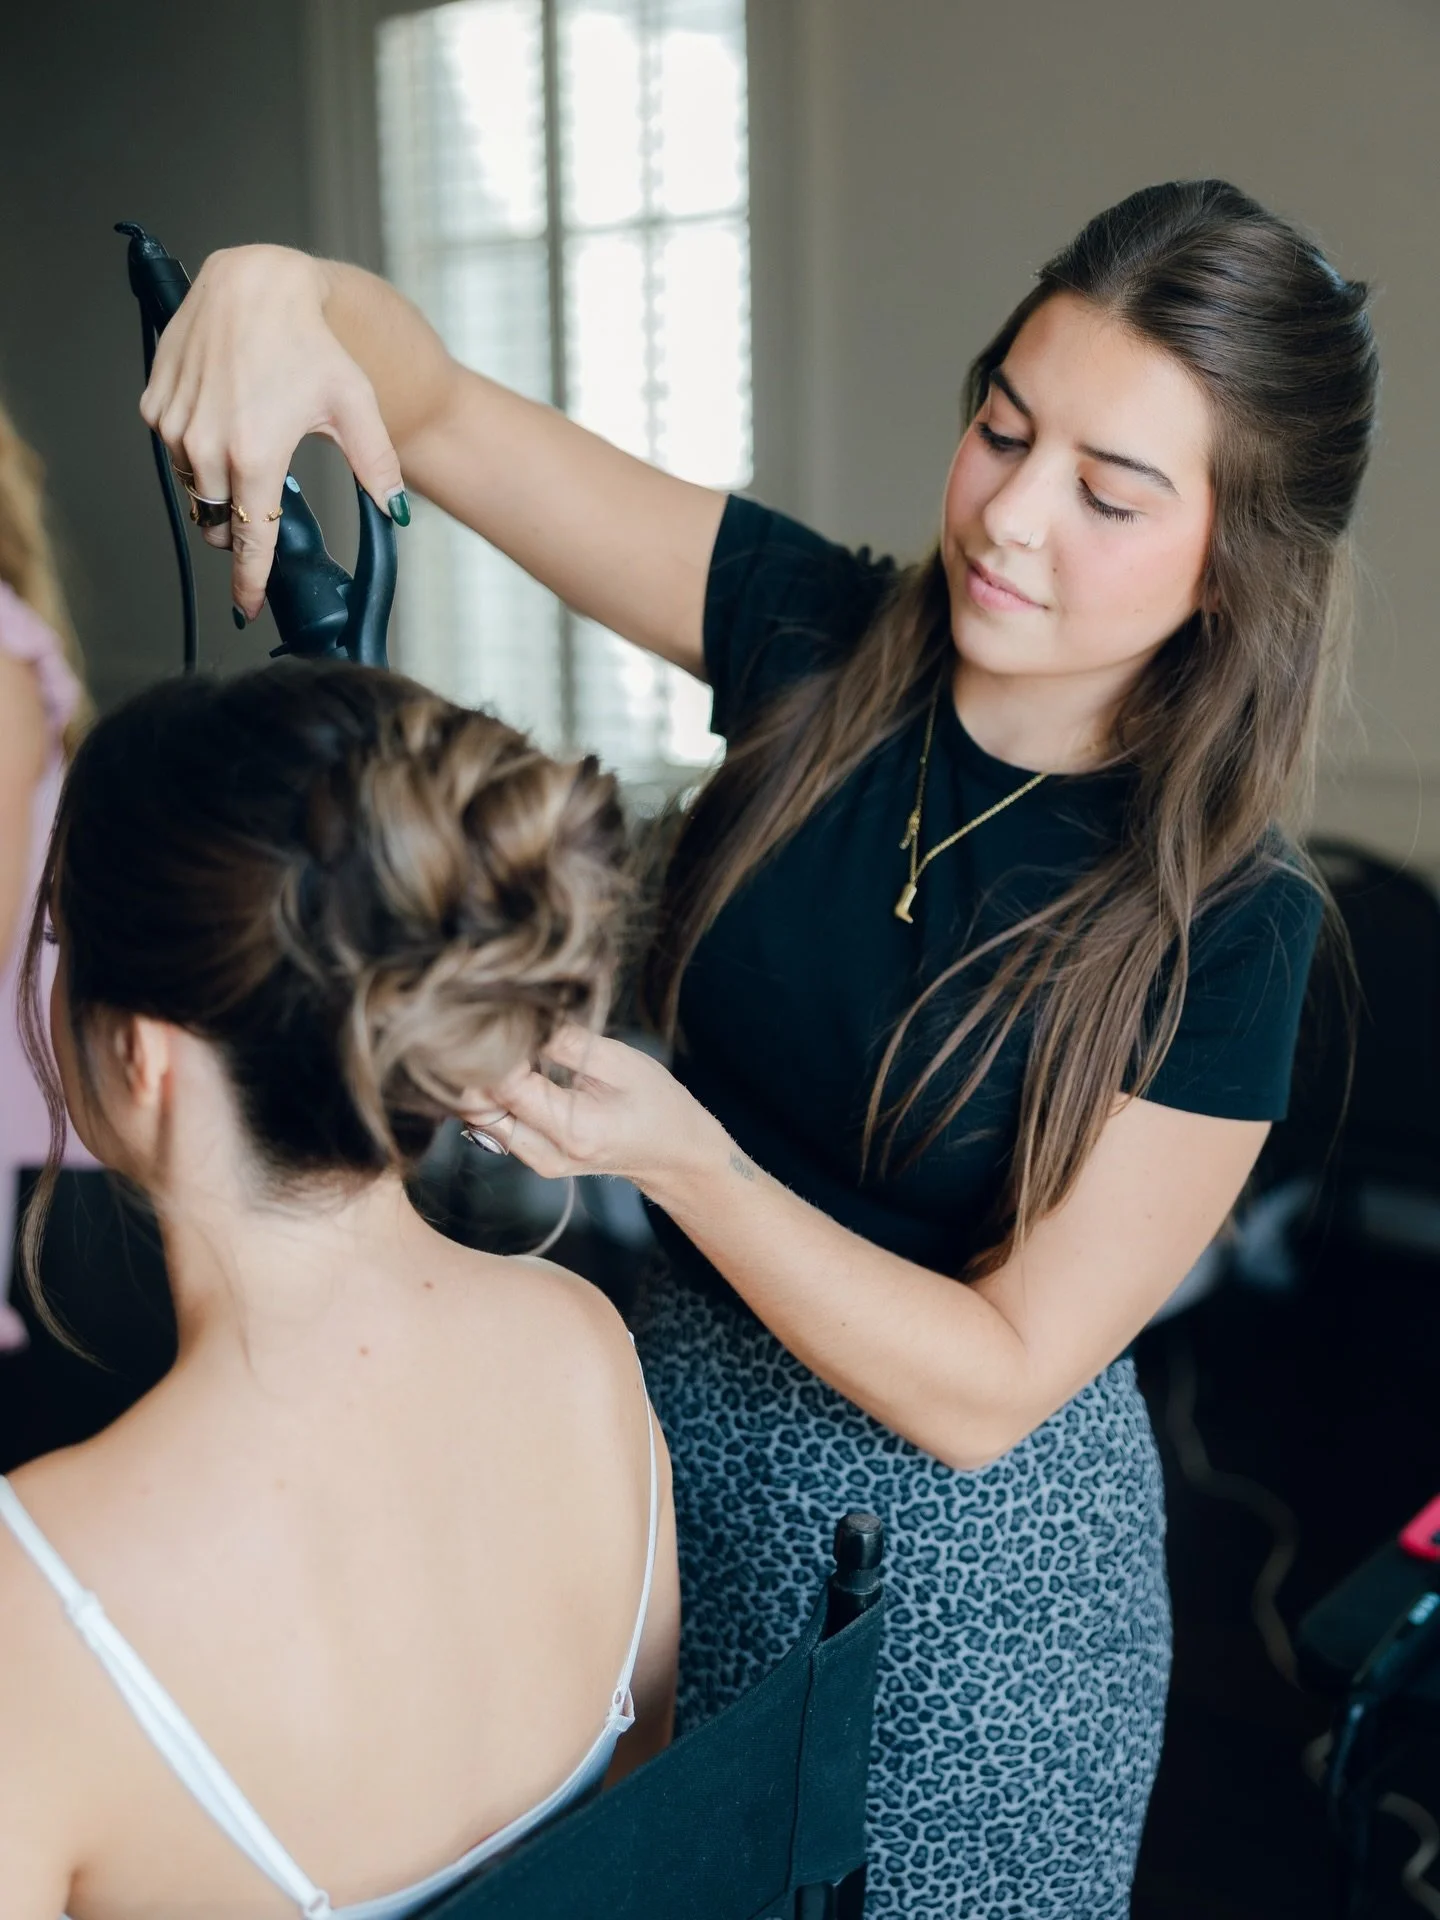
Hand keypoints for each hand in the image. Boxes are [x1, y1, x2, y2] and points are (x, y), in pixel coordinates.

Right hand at [139, 246, 405, 617]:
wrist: (256, 284)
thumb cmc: (308, 340)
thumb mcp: (355, 405)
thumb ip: (376, 466)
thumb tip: (396, 513)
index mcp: (256, 456)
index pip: (250, 541)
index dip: (249, 580)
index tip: (249, 605)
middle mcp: (207, 445)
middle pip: (217, 520)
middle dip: (237, 527)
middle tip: (260, 508)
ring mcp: (175, 424)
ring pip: (192, 487)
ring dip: (216, 486)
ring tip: (246, 449)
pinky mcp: (155, 403)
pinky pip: (172, 449)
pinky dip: (194, 449)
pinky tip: (222, 418)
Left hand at [470, 1026, 722, 1197]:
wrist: (673, 1153)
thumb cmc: (657, 1104)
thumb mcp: (623, 1062)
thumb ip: (569, 1043)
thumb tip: (525, 1020)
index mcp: (575, 1130)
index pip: (506, 1087)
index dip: (493, 1050)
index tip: (498, 1017)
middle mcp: (548, 1154)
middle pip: (480, 1108)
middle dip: (475, 1066)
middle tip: (489, 1027)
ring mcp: (538, 1162)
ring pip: (480, 1117)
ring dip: (481, 1080)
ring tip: (502, 1045)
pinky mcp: (532, 1157)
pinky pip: (494, 1122)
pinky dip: (494, 1093)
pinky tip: (510, 1067)